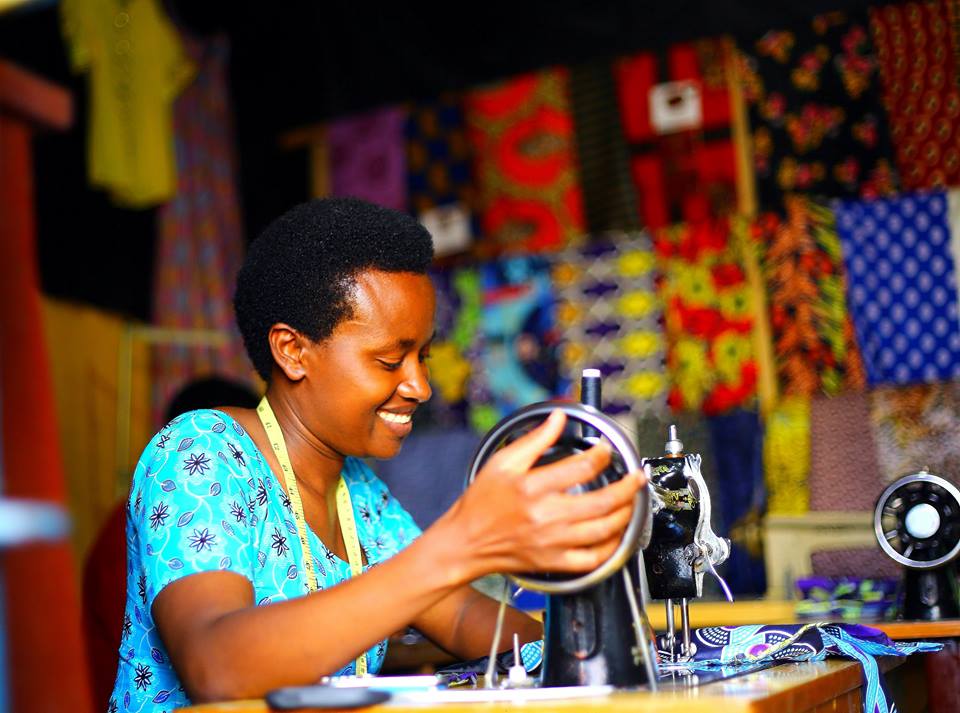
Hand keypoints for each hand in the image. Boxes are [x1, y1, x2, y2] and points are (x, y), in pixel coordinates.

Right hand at [446, 409, 646, 578]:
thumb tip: (558, 417)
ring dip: (626, 514)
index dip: (601, 455)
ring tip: (631, 502)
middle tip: (637, 478)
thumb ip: (535, 439)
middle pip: (602, 502)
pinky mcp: (554, 563)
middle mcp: (546, 517)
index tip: (606, 449)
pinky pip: (593, 559)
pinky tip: (616, 534)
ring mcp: (553, 543)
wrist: (465, 542)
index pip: (581, 467)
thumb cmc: (481, 503)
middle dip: (628, 487)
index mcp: (533, 488)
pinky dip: (612, 548)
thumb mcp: (503, 462)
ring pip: (604, 531)